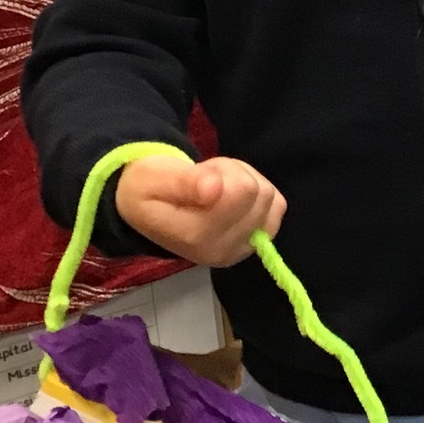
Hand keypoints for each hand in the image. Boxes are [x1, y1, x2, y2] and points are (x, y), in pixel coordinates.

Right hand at [115, 154, 284, 267]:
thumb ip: (184, 182)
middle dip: (232, 175)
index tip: (197, 176)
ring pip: (269, 196)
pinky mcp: (254, 244)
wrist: (146, 210)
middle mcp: (222, 250)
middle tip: (205, 181)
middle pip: (257, 192)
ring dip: (244, 182)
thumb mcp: (154, 177)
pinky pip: (277, 207)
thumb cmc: (147, 189)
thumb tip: (214, 188)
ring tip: (215, 187)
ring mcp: (241, 250)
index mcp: (196, 236)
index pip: (241, 192)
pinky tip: (232, 196)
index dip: (222, 172)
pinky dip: (257, 193)